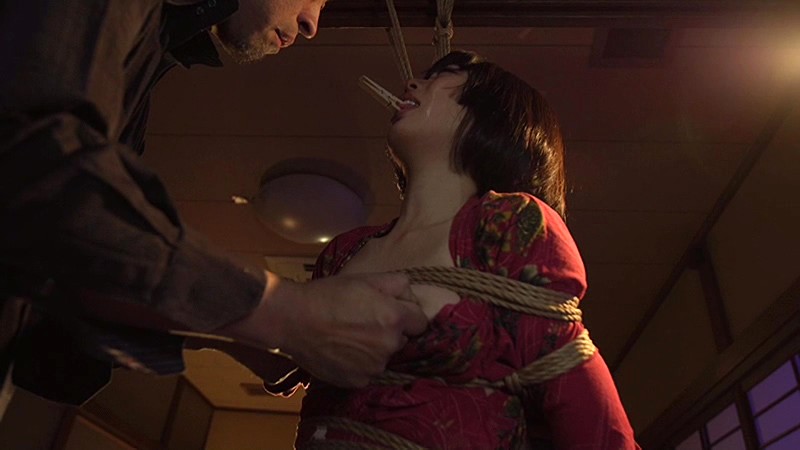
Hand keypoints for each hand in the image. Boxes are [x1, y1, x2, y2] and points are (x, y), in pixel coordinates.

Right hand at [218, 271, 427, 387]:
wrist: (293, 320)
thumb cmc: (328, 295)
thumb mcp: (364, 279)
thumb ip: (397, 283)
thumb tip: (411, 294)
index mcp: (395, 318)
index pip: (420, 322)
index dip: (406, 314)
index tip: (389, 310)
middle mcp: (389, 345)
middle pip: (401, 340)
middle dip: (389, 331)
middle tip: (363, 321)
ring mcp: (374, 367)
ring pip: (384, 357)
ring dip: (374, 349)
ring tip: (348, 336)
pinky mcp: (358, 381)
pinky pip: (367, 372)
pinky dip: (359, 364)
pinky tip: (341, 351)